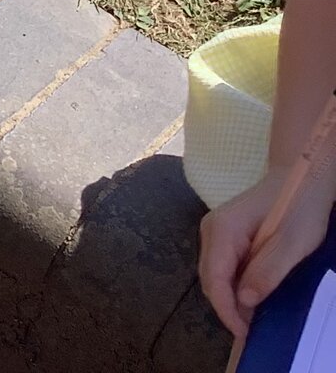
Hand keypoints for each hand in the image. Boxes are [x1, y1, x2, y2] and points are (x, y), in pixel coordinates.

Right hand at [201, 168, 330, 337]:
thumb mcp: (292, 244)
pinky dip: (234, 286)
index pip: (214, 278)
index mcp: (223, 230)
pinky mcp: (225, 234)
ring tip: (252, 320)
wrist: (301, 177)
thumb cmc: (299, 207)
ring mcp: (216, 231)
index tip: (243, 334)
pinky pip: (223, 266)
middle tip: (250, 332)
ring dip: (230, 298)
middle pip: (210, 277)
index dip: (226, 309)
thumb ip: (267, 271)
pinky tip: (250, 297)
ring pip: (214, 273)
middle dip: (227, 307)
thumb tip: (244, 300)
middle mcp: (211, 230)